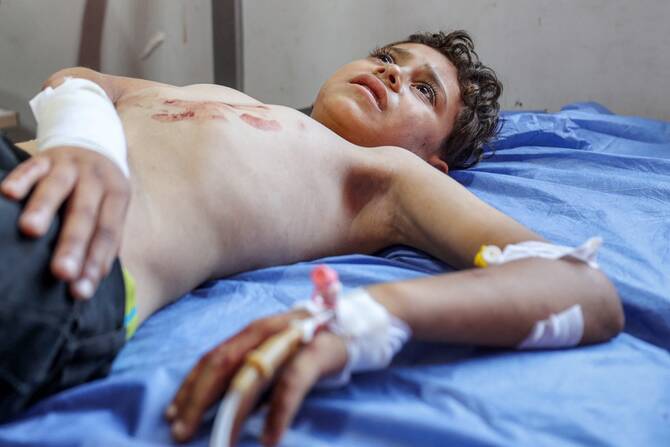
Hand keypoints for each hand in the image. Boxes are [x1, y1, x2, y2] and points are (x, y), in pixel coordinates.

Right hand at [0, 146, 129, 298]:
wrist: (93, 141)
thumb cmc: (100, 191)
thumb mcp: (112, 208)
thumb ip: (105, 240)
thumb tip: (92, 280)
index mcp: (117, 195)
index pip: (108, 232)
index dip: (96, 261)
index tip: (81, 291)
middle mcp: (95, 179)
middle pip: (85, 213)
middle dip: (73, 245)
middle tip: (62, 273)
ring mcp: (69, 166)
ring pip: (58, 186)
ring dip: (44, 208)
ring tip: (30, 231)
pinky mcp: (45, 157)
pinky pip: (31, 166)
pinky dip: (21, 178)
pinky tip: (8, 194)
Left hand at [166, 310, 347, 445]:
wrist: (352, 325)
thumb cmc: (307, 345)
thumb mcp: (273, 355)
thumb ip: (249, 375)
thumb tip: (217, 408)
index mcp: (250, 333)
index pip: (211, 359)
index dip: (189, 387)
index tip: (171, 414)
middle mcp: (264, 332)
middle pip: (222, 365)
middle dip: (197, 401)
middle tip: (181, 433)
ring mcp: (288, 340)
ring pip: (251, 377)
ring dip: (231, 413)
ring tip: (221, 442)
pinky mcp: (314, 354)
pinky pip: (291, 386)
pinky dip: (278, 413)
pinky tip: (269, 439)